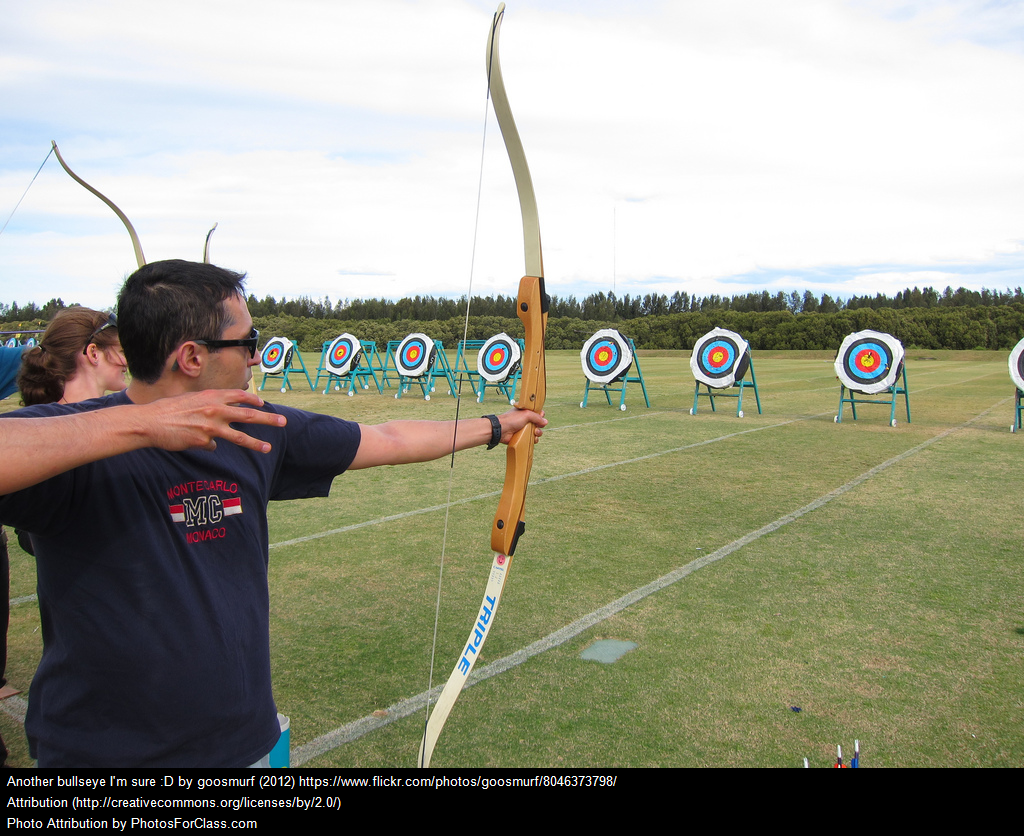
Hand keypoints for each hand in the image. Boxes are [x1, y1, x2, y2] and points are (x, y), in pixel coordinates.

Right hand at [139, 390, 286, 452]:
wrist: (150, 421)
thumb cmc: (168, 410)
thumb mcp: (191, 399)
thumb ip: (209, 405)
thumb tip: (223, 414)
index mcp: (212, 396)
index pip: (240, 396)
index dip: (253, 401)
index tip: (263, 405)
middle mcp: (215, 409)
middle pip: (249, 415)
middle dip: (268, 419)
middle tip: (283, 422)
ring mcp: (211, 426)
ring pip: (240, 437)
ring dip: (256, 443)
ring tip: (268, 448)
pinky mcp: (204, 441)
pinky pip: (212, 446)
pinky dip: (207, 445)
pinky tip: (194, 441)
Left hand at [496, 408, 545, 443]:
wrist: (501, 430)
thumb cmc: (511, 419)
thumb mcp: (526, 414)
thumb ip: (537, 417)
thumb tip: (545, 422)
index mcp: (525, 412)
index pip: (537, 413)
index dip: (540, 415)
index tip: (540, 417)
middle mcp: (525, 420)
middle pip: (538, 423)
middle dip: (540, 425)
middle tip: (537, 426)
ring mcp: (523, 428)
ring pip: (536, 431)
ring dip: (538, 433)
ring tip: (534, 433)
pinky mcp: (522, 437)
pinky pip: (531, 439)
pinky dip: (533, 439)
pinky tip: (532, 439)